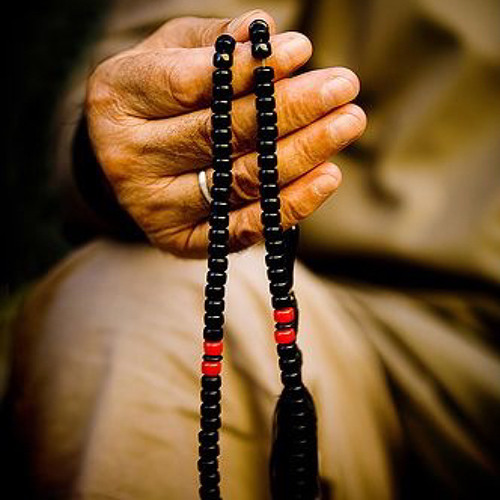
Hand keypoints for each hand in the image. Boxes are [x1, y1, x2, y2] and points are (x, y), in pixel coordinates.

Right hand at [85, 9, 365, 256]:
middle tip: (343, 87)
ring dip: (303, 152)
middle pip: (220, 135)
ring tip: (348, 122)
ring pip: (239, 181)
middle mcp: (128, 158)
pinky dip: (290, 204)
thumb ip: (215, 43)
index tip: (302, 50)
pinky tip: (328, 176)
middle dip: (290, 109)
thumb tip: (264, 30)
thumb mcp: (173, 53)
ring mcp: (154, 206)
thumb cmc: (158, 96)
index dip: (248, 70)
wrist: (131, 156)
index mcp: (117, 100)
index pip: (188, 84)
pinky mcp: (182, 240)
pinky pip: (244, 227)